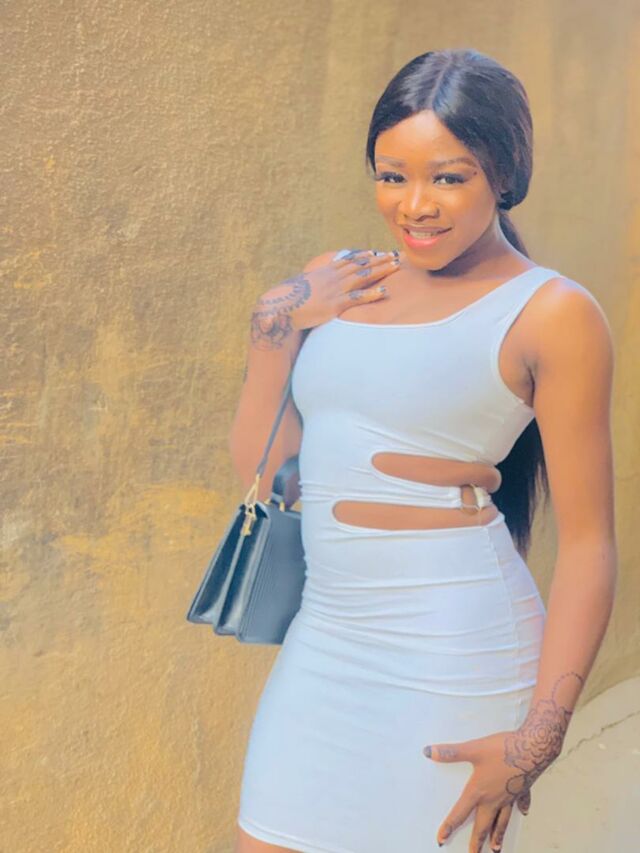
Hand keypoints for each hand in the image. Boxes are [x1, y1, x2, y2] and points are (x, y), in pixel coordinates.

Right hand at [251, 248, 401, 346]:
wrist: (281, 307)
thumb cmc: (289, 301)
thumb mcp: (302, 288)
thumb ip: (312, 285)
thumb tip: (313, 285)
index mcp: (325, 273)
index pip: (348, 261)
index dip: (363, 257)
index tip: (376, 252)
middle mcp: (333, 278)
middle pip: (361, 265)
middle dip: (379, 260)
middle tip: (395, 255)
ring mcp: (335, 290)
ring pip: (363, 276)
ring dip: (381, 270)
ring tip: (395, 265)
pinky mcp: (336, 304)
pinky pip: (358, 298)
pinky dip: (372, 294)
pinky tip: (385, 291)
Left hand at [423, 714, 563, 850]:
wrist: (533, 748)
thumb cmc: (504, 750)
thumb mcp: (473, 749)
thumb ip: (450, 752)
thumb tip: (429, 752)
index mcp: (479, 791)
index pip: (460, 812)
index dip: (449, 826)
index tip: (441, 839)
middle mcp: (495, 798)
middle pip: (483, 824)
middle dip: (477, 840)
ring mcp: (510, 796)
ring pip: (502, 820)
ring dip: (498, 833)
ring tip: (495, 847)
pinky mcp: (522, 789)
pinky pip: (521, 802)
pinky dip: (521, 808)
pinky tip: (523, 812)